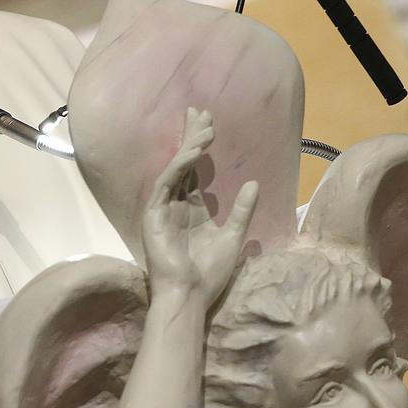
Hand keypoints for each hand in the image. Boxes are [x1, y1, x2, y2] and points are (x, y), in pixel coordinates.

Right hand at [143, 108, 257, 308]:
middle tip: (200, 111)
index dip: (200, 146)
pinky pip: (168, 182)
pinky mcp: (154, 214)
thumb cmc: (207, 274)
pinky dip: (181, 165)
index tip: (208, 122)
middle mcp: (175, 204)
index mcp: (191, 209)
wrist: (188, 296)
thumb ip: (241, 211)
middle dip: (191, 136)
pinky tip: (195, 152)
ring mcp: (162, 208)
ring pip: (176, 168)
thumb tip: (253, 183)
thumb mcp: (233, 237)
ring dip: (190, 146)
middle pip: (183, 162)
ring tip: (205, 128)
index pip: (195, 170)